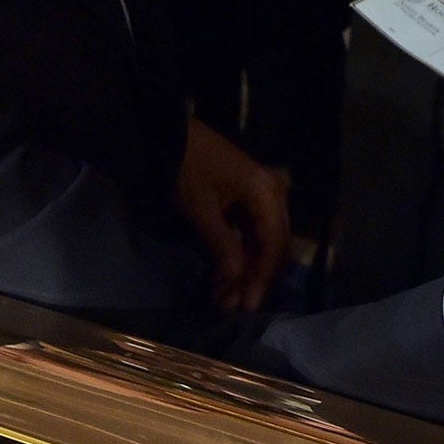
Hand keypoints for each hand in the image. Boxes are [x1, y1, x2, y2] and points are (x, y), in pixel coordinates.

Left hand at [177, 116, 290, 310]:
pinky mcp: (245, 202)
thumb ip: (222, 245)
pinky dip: (237, 257)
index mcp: (265, 192)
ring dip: (244, 272)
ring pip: (260, 244)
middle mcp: (271, 195)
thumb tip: (237, 279)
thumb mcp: (201, 209)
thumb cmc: (187, 168)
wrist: (169, 136)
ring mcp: (260, 198)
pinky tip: (220, 279)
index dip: (262, 277)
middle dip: (253, 279)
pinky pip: (249, 235)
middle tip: (232, 307)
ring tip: (221, 299)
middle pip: (272, 246)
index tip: (248, 305)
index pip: (274, 243)